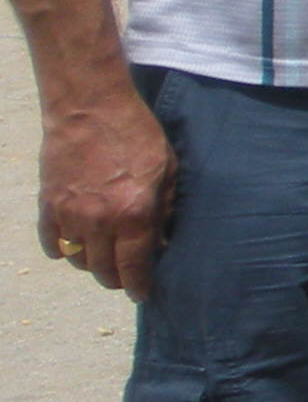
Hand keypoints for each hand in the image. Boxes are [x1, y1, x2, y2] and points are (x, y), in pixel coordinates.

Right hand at [38, 78, 173, 296]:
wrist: (89, 107)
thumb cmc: (136, 134)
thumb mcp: (166, 170)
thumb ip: (165, 209)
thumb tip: (163, 240)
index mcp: (133, 214)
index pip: (134, 267)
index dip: (138, 286)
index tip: (142, 294)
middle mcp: (99, 221)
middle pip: (102, 270)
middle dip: (116, 278)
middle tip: (125, 276)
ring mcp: (68, 214)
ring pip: (77, 259)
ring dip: (90, 264)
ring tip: (103, 257)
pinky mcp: (47, 203)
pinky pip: (50, 241)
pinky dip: (61, 250)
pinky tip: (71, 247)